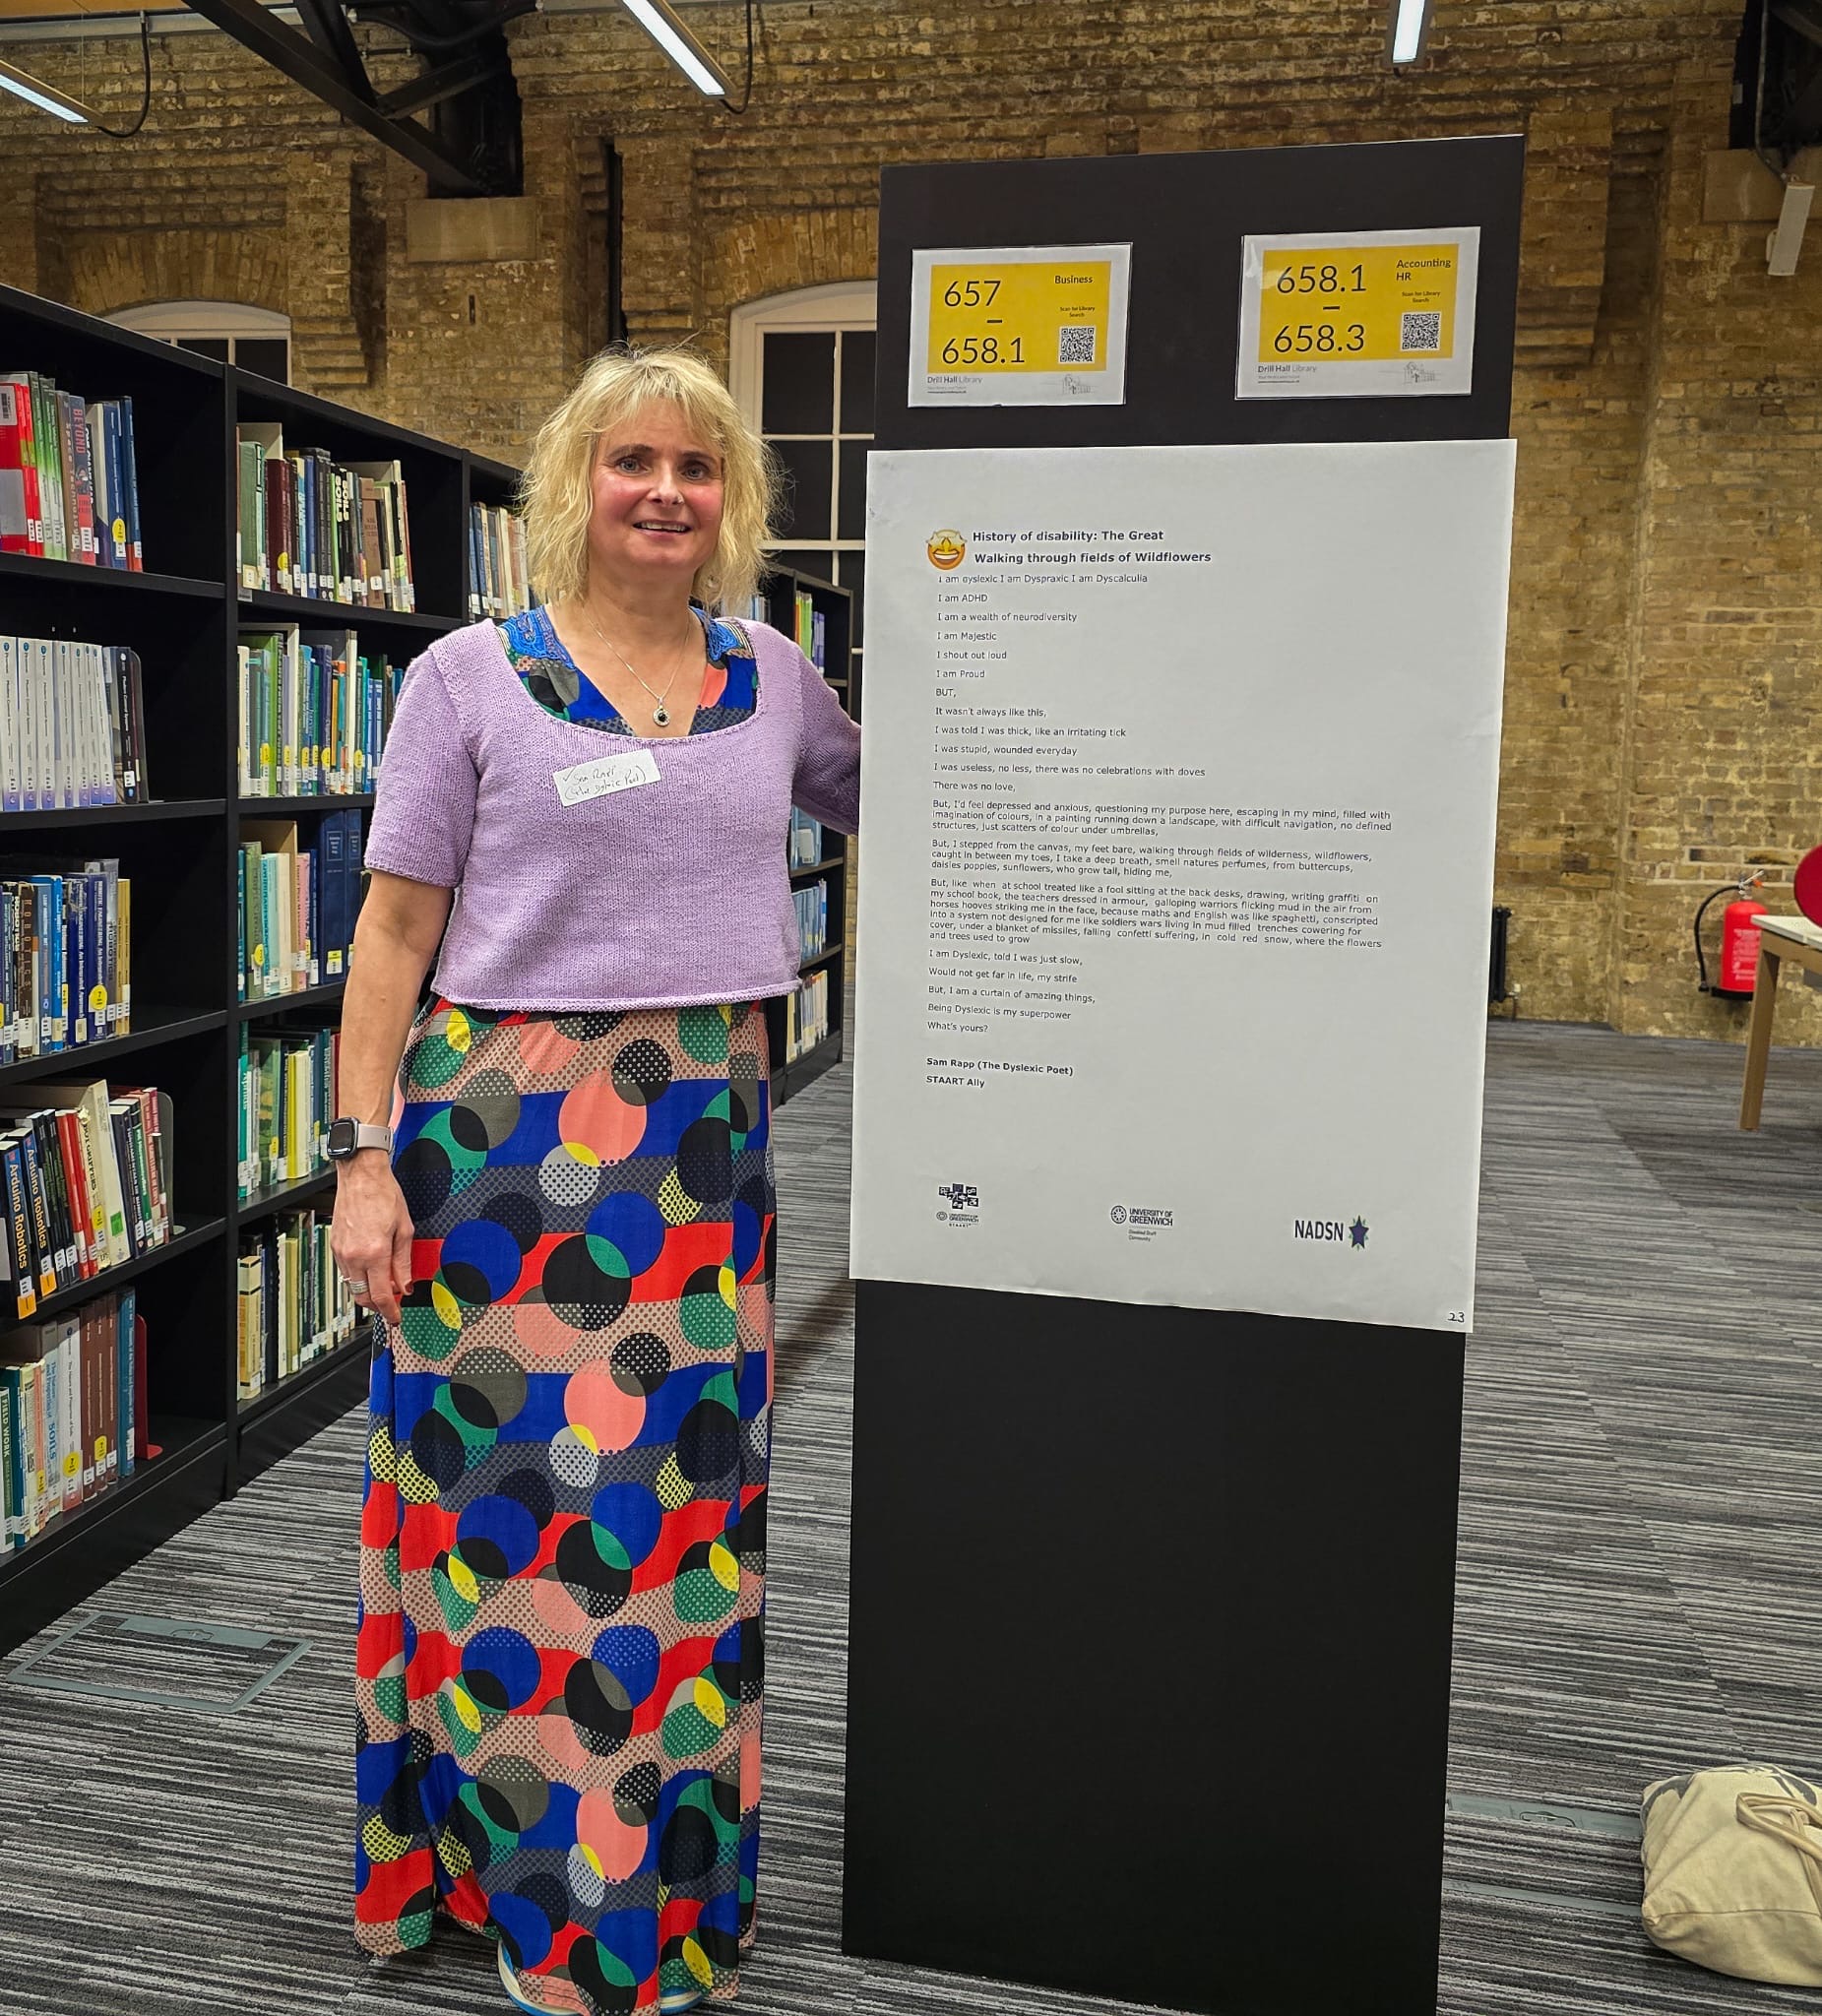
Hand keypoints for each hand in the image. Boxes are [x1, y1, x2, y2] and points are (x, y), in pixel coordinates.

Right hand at [331, 1157, 413, 1328]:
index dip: (390, 1311)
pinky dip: (358, 1277)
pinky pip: (345, 1272)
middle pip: (363, 1297)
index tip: (396, 1318)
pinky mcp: (335, 1246)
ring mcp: (341, 1252)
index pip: (382, 1295)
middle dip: (378, 1306)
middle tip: (392, 1305)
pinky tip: (371, 1270)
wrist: (361, 1176)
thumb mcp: (405, 1230)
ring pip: (352, 1286)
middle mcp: (354, 1256)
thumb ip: (403, 1262)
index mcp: (374, 1253)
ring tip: (384, 1286)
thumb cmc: (384, 1196)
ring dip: (367, 1292)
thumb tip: (405, 1285)